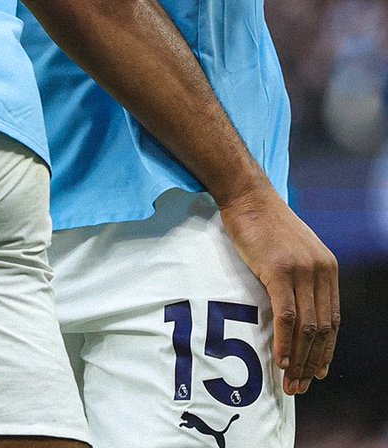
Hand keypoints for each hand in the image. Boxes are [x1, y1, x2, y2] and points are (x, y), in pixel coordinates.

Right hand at [218, 181, 338, 394]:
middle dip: (312, 362)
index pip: (333, 319)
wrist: (246, 194)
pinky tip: (279, 360)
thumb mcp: (293, 248)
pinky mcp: (279, 270)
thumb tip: (295, 310)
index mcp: (327, 267)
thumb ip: (301, 276)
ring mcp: (301, 270)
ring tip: (289, 382)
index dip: (326, 350)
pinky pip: (286, 316)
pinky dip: (284, 343)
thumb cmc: (262, 220)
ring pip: (306, 327)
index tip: (317, 372)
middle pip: (322, 329)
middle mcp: (320, 270)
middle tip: (301, 386)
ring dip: (297, 359)